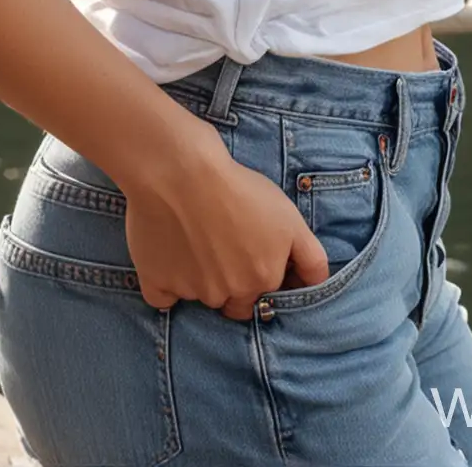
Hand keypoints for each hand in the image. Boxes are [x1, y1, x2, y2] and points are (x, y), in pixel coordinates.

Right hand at [123, 123, 329, 319]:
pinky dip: (167, 283)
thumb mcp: (290, 217)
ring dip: (203, 279)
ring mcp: (192, 293)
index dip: (268, 277)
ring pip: (203, 297)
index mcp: (262, 280)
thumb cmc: (237, 187)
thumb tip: (314, 285)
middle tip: (226, 243)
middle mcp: (229, 294)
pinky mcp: (158, 285)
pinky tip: (168, 252)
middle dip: (237, 282)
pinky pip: (164, 298)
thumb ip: (309, 258)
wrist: (181, 170)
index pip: (272, 299)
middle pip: (238, 302)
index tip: (256, 252)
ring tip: (195, 235)